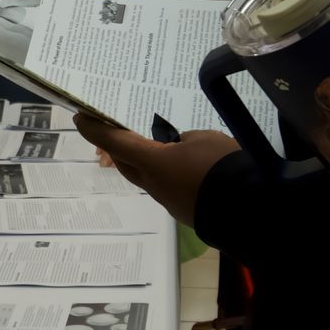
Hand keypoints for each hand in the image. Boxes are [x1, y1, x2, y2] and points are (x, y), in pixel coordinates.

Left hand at [73, 115, 239, 224]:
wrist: (250, 210)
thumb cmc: (223, 167)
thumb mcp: (204, 139)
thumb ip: (184, 139)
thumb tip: (177, 147)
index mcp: (153, 162)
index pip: (115, 142)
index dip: (95, 130)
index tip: (80, 118)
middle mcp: (153, 184)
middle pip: (126, 163)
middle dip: (118, 146)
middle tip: (116, 130)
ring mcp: (168, 201)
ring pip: (146, 177)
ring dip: (145, 161)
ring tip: (155, 145)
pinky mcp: (184, 210)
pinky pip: (167, 187)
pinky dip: (167, 174)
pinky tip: (183, 166)